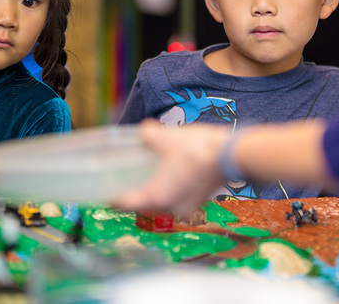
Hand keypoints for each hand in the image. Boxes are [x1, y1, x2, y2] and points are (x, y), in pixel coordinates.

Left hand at [115, 120, 230, 214]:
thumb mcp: (167, 137)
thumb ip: (149, 135)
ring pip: (163, 201)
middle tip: (127, 178)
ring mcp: (187, 207)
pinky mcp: (199, 201)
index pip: (125, 204)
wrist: (233, 155)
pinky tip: (172, 172)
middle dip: (136, 191)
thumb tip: (144, 131)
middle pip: (145, 203)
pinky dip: (172, 187)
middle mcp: (171, 208)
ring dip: (156, 188)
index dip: (112, 197)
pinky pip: (178, 197)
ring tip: (150, 173)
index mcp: (157, 197)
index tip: (104, 192)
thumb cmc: (197, 149)